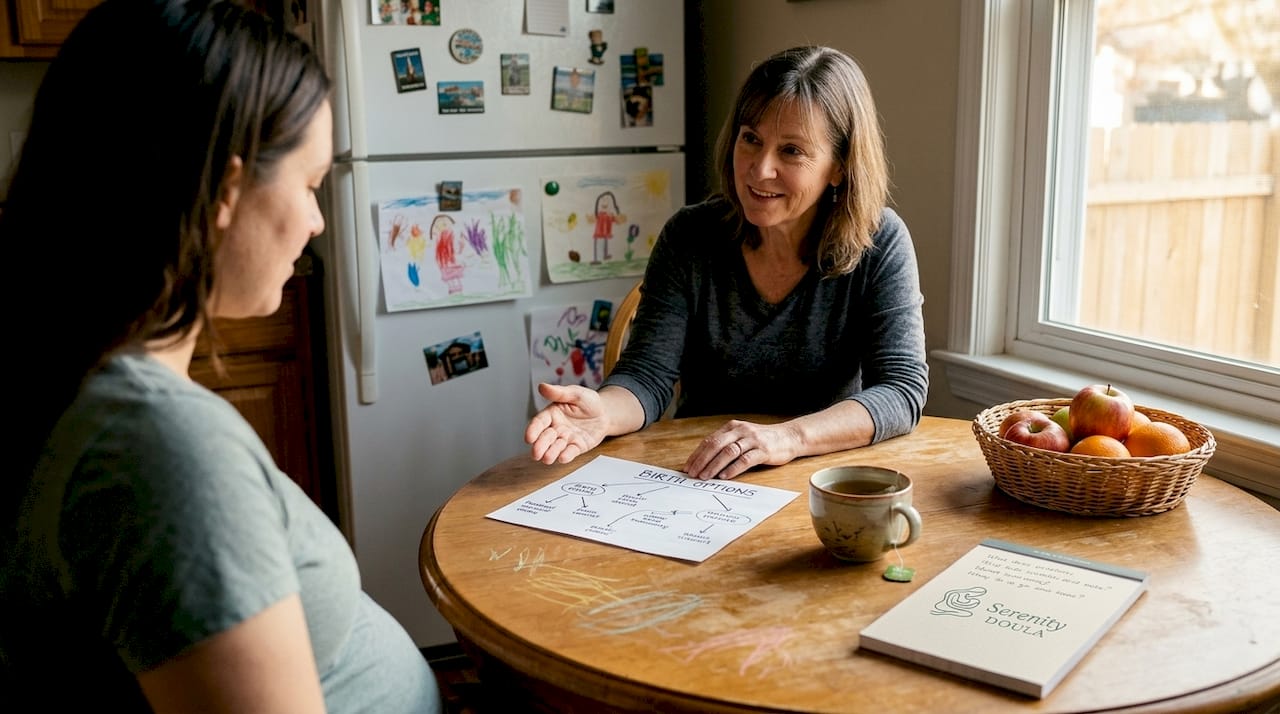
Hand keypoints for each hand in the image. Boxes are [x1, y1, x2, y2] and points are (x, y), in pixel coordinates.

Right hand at [525, 383, 610, 463]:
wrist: (606, 413)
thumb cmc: (588, 401)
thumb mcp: (575, 393)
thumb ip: (559, 393)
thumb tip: (541, 386)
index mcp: (552, 414)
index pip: (539, 422)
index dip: (533, 430)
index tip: (528, 438)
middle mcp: (556, 428)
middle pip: (545, 438)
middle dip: (540, 446)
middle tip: (536, 454)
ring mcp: (566, 439)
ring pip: (555, 448)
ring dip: (550, 453)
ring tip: (547, 458)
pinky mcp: (577, 447)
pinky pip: (571, 452)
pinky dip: (566, 455)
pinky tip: (563, 458)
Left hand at [682, 419, 801, 479]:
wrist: (789, 437)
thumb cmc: (762, 440)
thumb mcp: (742, 437)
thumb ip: (727, 444)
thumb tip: (705, 460)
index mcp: (733, 427)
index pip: (710, 440)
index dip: (697, 454)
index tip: (688, 467)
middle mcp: (741, 431)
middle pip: (716, 445)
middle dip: (702, 460)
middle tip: (693, 473)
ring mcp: (752, 440)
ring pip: (728, 452)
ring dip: (714, 465)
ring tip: (705, 476)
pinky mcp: (763, 451)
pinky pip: (745, 460)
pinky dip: (733, 468)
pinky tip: (724, 476)